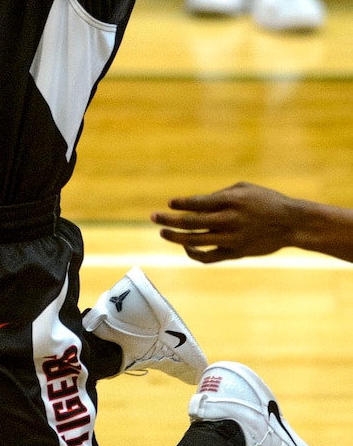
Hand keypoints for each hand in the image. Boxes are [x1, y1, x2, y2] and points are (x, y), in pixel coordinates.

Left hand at [151, 182, 296, 261]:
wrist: (291, 223)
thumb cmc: (266, 201)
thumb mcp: (244, 188)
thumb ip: (219, 195)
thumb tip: (197, 203)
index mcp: (231, 202)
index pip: (198, 203)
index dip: (181, 204)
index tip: (169, 203)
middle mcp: (229, 220)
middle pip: (191, 222)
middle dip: (169, 220)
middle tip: (153, 217)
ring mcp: (231, 238)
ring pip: (196, 241)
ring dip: (176, 237)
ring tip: (163, 232)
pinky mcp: (235, 252)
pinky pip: (209, 257)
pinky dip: (194, 253)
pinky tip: (186, 246)